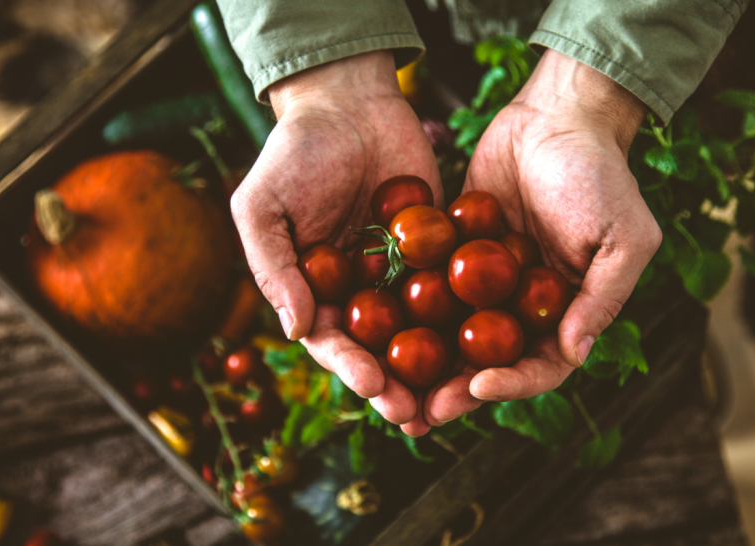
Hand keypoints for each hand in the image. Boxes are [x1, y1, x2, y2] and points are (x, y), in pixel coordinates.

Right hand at [230, 51, 439, 424]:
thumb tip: (295, 329)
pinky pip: (454, 284)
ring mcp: (401, 272)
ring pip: (421, 329)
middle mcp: (360, 291)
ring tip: (457, 396)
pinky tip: (492, 338)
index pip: (332, 341)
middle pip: (380, 348)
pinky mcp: (438, 248)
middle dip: (398, 384)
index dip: (351, 366)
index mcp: (315, 291)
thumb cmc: (293, 153)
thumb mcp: (262, 206)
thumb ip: (273, 266)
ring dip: (436, 366)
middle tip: (420, 413)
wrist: (348, 102)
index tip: (373, 386)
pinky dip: (470, 312)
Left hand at [404, 49, 661, 435]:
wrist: (557, 115)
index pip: (542, 365)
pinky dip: (406, 309)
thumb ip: (602, 297)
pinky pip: (430, 287)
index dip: (512, 383)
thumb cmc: (601, 174)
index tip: (478, 387)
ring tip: (391, 386)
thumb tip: (575, 353)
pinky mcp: (454, 252)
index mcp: (567, 312)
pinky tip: (375, 327)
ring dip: (426, 364)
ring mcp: (486, 282)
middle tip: (421, 412)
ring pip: (454, 334)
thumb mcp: (623, 237)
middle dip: (456, 389)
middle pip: (490, 362)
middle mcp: (524, 306)